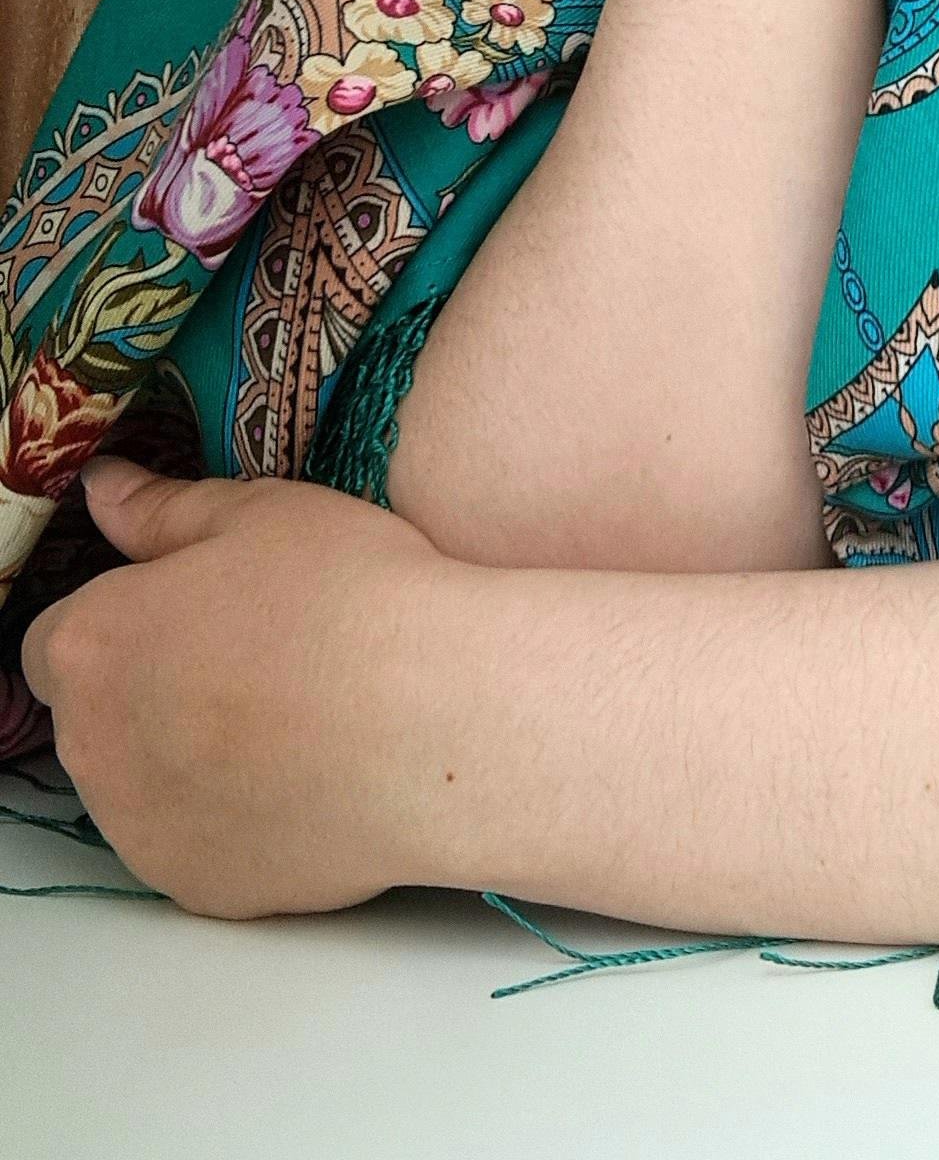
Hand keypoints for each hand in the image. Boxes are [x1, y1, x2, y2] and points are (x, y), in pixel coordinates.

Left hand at [18, 459, 450, 918]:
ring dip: (189, 757)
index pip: (58, 643)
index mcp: (95, 645)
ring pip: (144, 786)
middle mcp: (94, 748)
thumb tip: (105, 491)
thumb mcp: (262, 514)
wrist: (440, 722)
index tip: (193, 615)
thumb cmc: (352, 601)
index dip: (126, 623)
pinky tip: (310, 776)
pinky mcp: (200, 887)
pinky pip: (199, 844)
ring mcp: (143, 829)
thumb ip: (163, 510)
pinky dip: (236, 817)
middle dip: (155, 690)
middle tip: (258, 658)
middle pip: (100, 717)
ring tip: (295, 718)